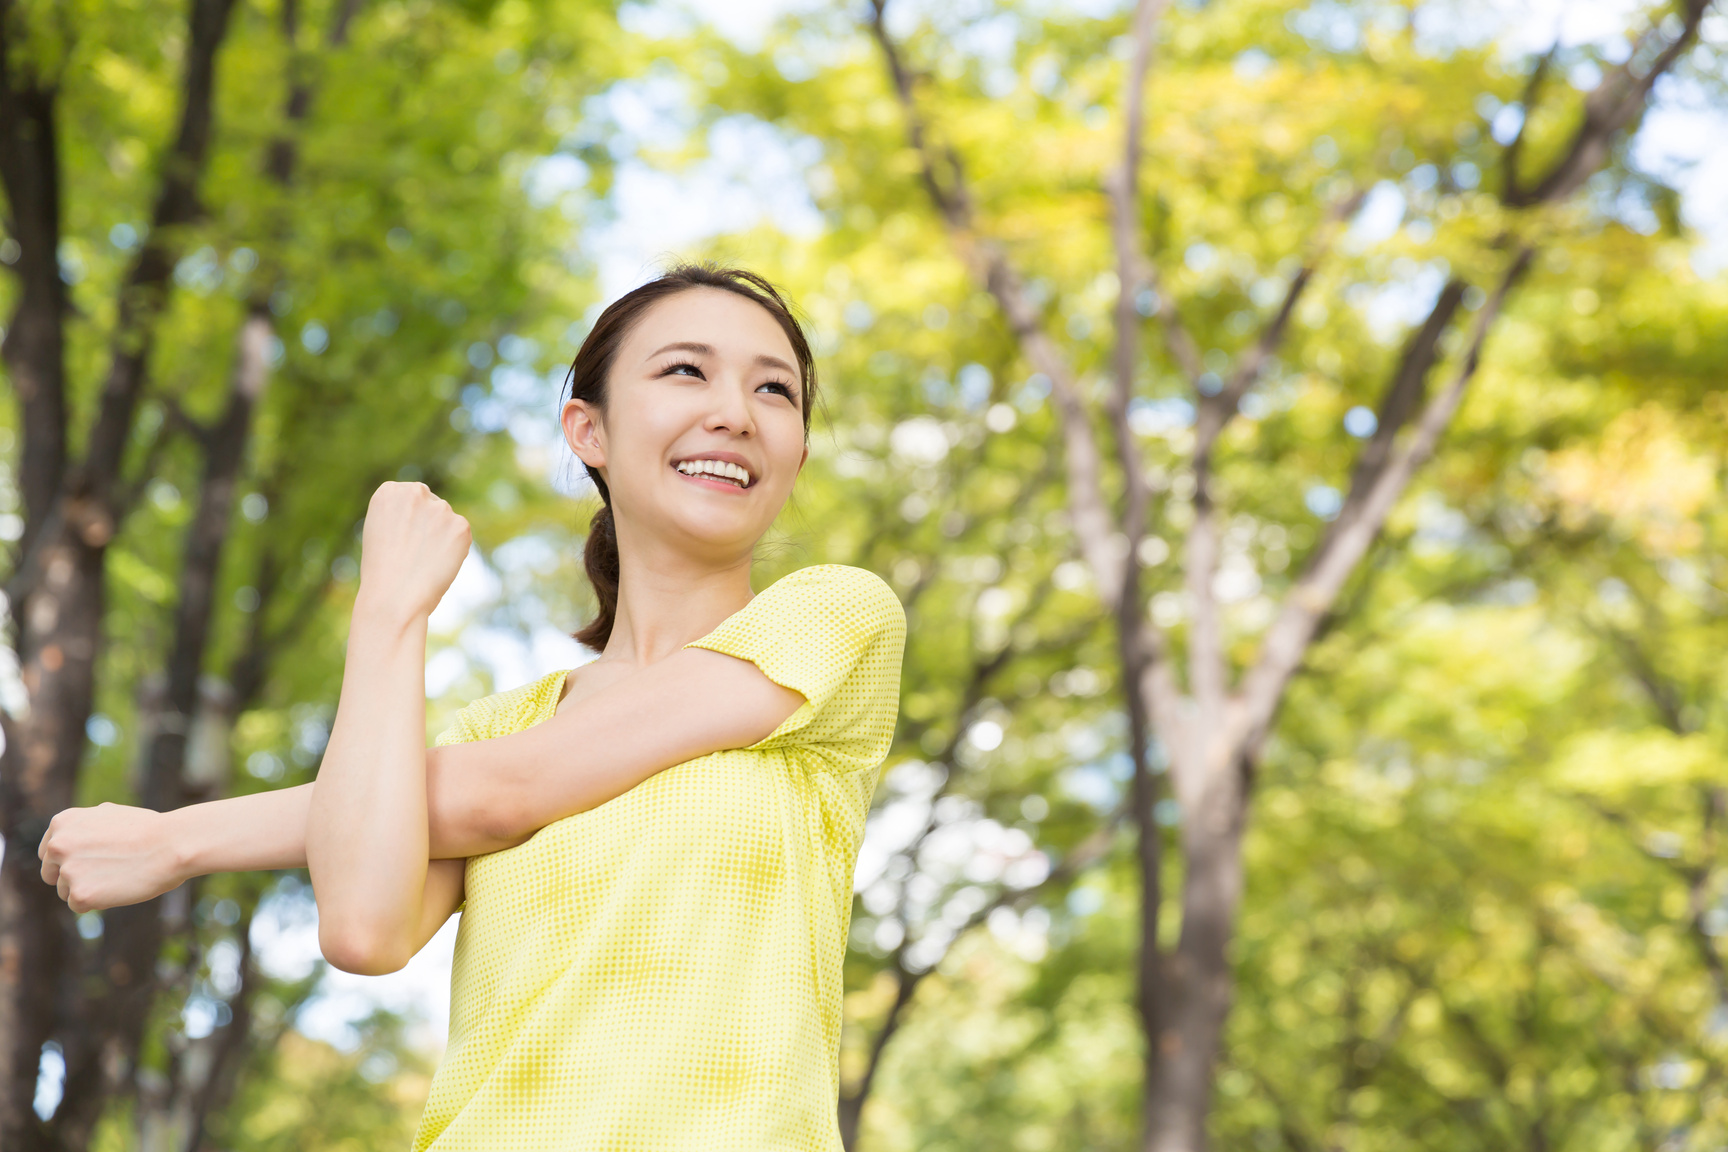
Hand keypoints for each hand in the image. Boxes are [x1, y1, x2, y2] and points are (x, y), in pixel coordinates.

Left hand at [38, 803, 187, 911]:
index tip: (92, 861)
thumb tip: (68, 839)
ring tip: (118, 876)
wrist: (173, 844)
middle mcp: (58, 845)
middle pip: (52, 874)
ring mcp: (68, 871)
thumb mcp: (109, 814)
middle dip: (75, 876)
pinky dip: (98, 902)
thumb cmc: (149, 829)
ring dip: (88, 889)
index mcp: (63, 823)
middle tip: (106, 872)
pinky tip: (118, 887)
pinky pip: (78, 906)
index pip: (48, 852)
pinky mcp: (80, 895)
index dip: (71, 859)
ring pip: (65, 892)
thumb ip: (83, 827)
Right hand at [356, 481, 471, 623]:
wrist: (394, 597)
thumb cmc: (383, 571)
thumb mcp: (381, 531)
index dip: (410, 522)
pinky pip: (462, 535)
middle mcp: (415, 492)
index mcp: (389, 491)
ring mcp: (440, 507)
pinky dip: (456, 550)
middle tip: (417, 553)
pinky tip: (438, 564)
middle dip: (430, 525)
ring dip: (443, 538)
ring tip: (424, 562)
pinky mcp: (461, 525)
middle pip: (432, 504)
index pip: (412, 497)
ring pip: (448, 521)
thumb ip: (402, 514)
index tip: (403, 539)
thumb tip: (430, 512)